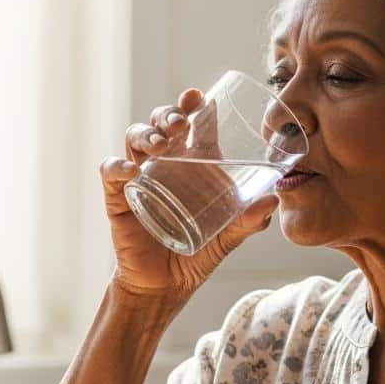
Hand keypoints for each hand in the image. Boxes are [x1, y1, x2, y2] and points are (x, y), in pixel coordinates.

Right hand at [100, 88, 277, 300]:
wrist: (166, 286)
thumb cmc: (198, 253)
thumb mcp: (229, 236)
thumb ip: (250, 220)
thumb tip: (273, 199)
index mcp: (194, 164)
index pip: (193, 124)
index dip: (194, 106)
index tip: (199, 97)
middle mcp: (166, 163)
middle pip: (161, 124)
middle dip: (168, 114)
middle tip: (179, 122)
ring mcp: (140, 177)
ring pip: (135, 139)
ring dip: (145, 134)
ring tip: (159, 144)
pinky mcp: (119, 197)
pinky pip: (111, 173)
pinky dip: (118, 167)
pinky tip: (130, 171)